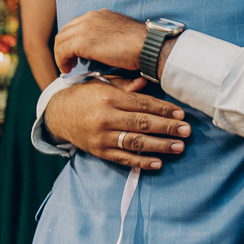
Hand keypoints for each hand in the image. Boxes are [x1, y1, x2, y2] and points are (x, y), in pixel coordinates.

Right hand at [43, 78, 189, 170]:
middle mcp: (105, 117)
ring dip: (160, 146)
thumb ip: (125, 85)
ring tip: (178, 147)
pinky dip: (141, 162)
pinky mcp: (99, 151)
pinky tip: (158, 163)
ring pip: (135, 142)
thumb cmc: (84, 95)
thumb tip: (147, 81)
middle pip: (142, 123)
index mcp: (108, 97)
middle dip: (167, 128)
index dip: (163, 109)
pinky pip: (123, 158)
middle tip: (186, 131)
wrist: (57, 114)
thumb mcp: (102, 84)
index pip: (142, 104)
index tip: (181, 114)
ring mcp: (101, 137)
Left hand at [54, 9, 147, 73]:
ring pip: (61, 40)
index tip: (76, 53)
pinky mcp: (82, 41)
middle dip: (64, 46)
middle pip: (66, 31)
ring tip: (68, 67)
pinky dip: (62, 60)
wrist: (148, 46)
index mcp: (100, 14)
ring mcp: (85, 27)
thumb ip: (107, 37)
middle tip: (69, 61)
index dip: (74, 39)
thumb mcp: (120, 35)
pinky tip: (68, 69)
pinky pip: (62, 50)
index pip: (78, 24)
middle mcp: (91, 17)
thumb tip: (100, 48)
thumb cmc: (141, 45)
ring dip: (61, 55)